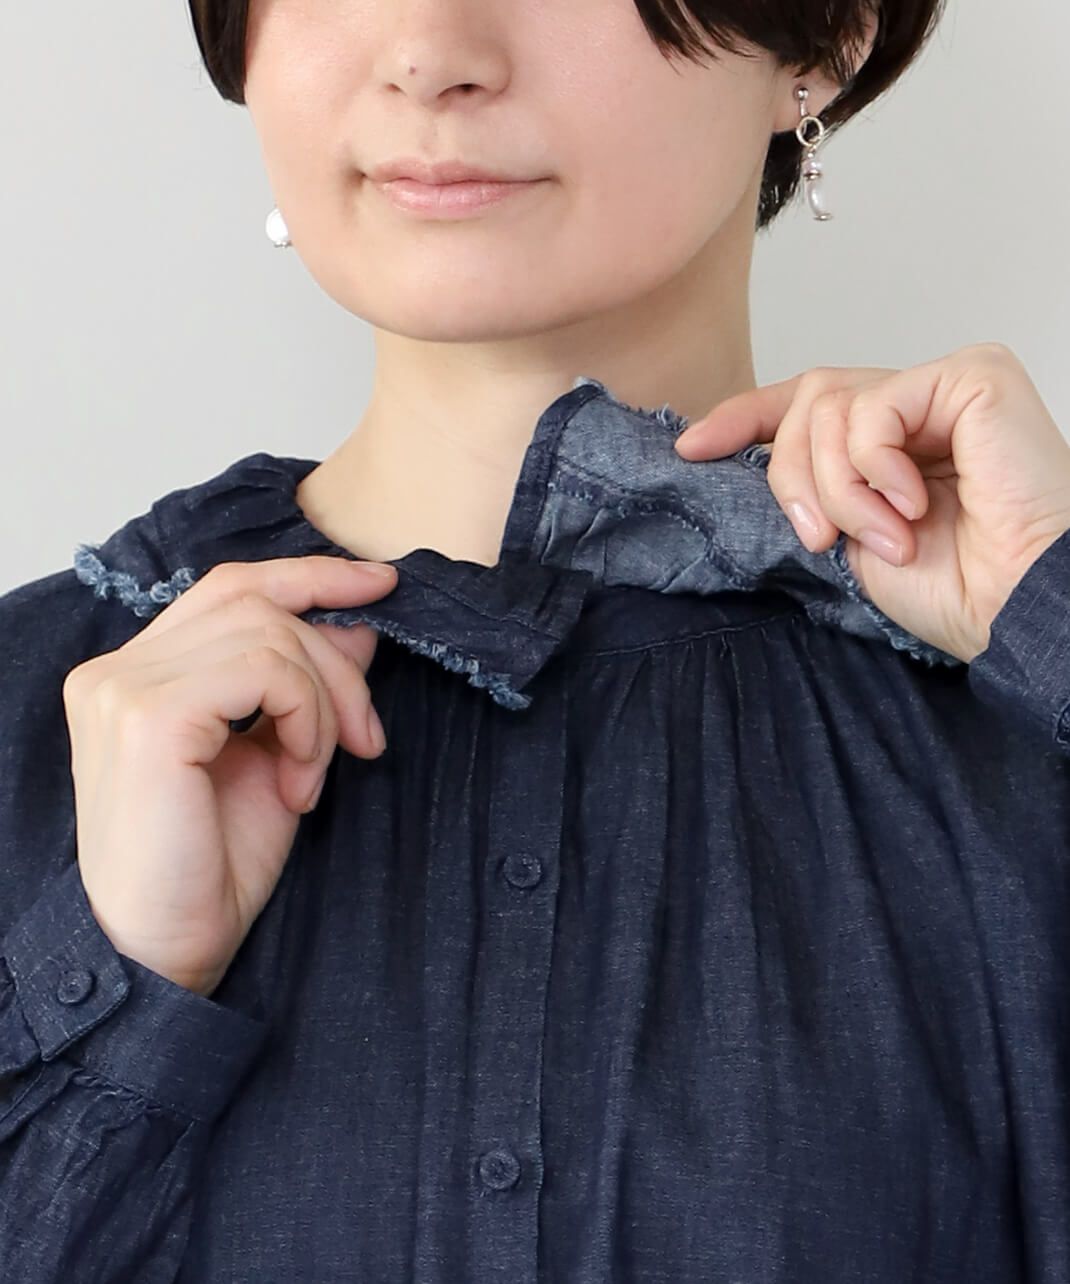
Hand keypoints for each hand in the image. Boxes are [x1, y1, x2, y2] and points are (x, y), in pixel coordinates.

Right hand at [62, 556, 396, 996]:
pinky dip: (306, 718)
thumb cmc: (211, 868)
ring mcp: (126, 687)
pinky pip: (265, 671)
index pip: (229, 588)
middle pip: (255, 600)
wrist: (164, 955)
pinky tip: (299, 782)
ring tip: (317, 774)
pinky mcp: (149, 716)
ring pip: (269, 633)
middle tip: (367, 733)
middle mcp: (118, 669)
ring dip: (323, 701)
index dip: (308, 576)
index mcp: (138, 674)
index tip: (380, 585)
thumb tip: (357, 625)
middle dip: (333, 656)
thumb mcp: (278, 756)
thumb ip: (304, 686)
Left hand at [674, 343, 1069, 663]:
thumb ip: (807, 486)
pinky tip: (912, 506)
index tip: (692, 448)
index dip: (744, 419)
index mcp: (888, 442)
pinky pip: (874, 407)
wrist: (1012, 605)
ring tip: (887, 536)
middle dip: (792, 475)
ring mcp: (943, 386)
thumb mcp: (846, 535)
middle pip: (806, 402)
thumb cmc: (952, 586)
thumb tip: (730, 457)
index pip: (804, 405)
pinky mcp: (973, 375)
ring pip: (829, 407)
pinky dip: (874, 467)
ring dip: (839, 488)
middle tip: (820, 536)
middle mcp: (916, 406)